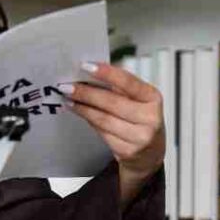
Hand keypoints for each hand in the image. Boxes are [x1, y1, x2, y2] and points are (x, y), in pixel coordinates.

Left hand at [59, 61, 164, 206]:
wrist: (150, 153)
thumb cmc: (141, 118)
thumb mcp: (139, 99)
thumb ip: (118, 87)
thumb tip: (88, 74)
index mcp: (152, 97)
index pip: (128, 82)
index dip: (106, 73)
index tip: (85, 66)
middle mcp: (150, 118)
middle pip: (112, 102)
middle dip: (86, 93)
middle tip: (67, 86)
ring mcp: (140, 137)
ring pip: (103, 119)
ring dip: (83, 108)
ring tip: (69, 99)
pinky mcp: (128, 151)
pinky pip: (102, 133)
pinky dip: (89, 121)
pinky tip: (80, 113)